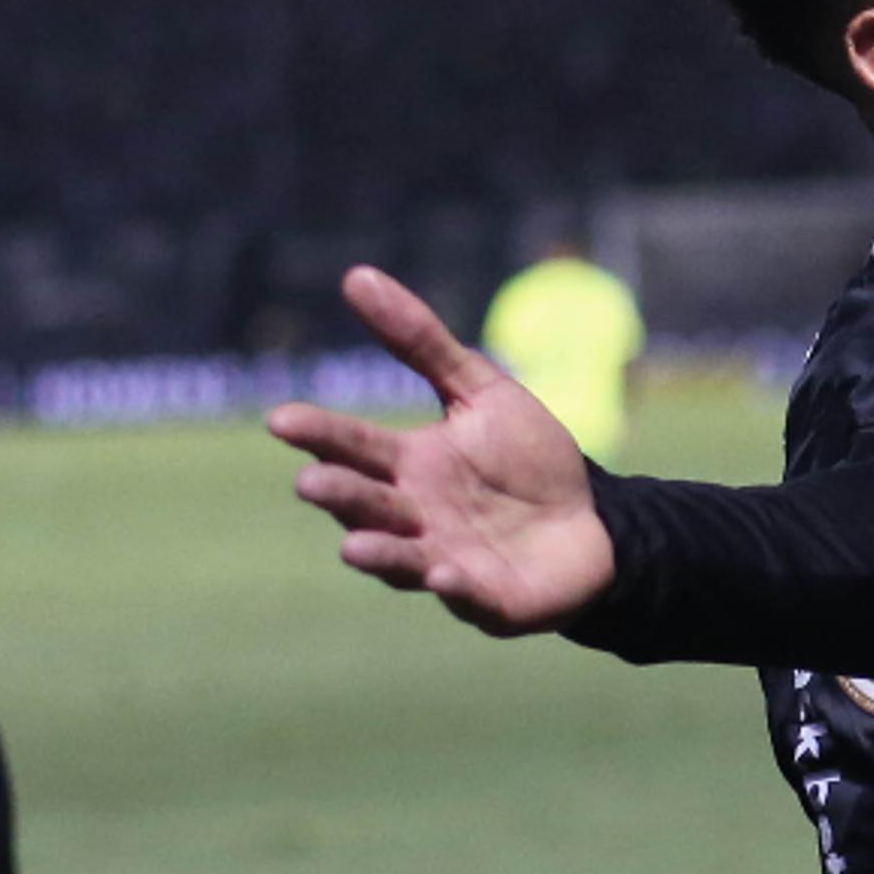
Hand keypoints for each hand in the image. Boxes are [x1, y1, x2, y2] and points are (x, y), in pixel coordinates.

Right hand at [271, 266, 612, 633]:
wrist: (592, 524)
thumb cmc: (526, 459)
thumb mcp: (478, 390)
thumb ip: (420, 341)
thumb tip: (356, 275)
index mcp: (407, 466)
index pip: (353, 446)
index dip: (319, 434)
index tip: (280, 420)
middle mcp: (414, 517)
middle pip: (368, 505)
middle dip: (340, 495)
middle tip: (309, 482)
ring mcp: (445, 561)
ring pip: (401, 558)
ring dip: (378, 553)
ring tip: (353, 548)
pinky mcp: (487, 599)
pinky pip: (466, 596)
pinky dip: (453, 588)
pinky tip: (444, 575)